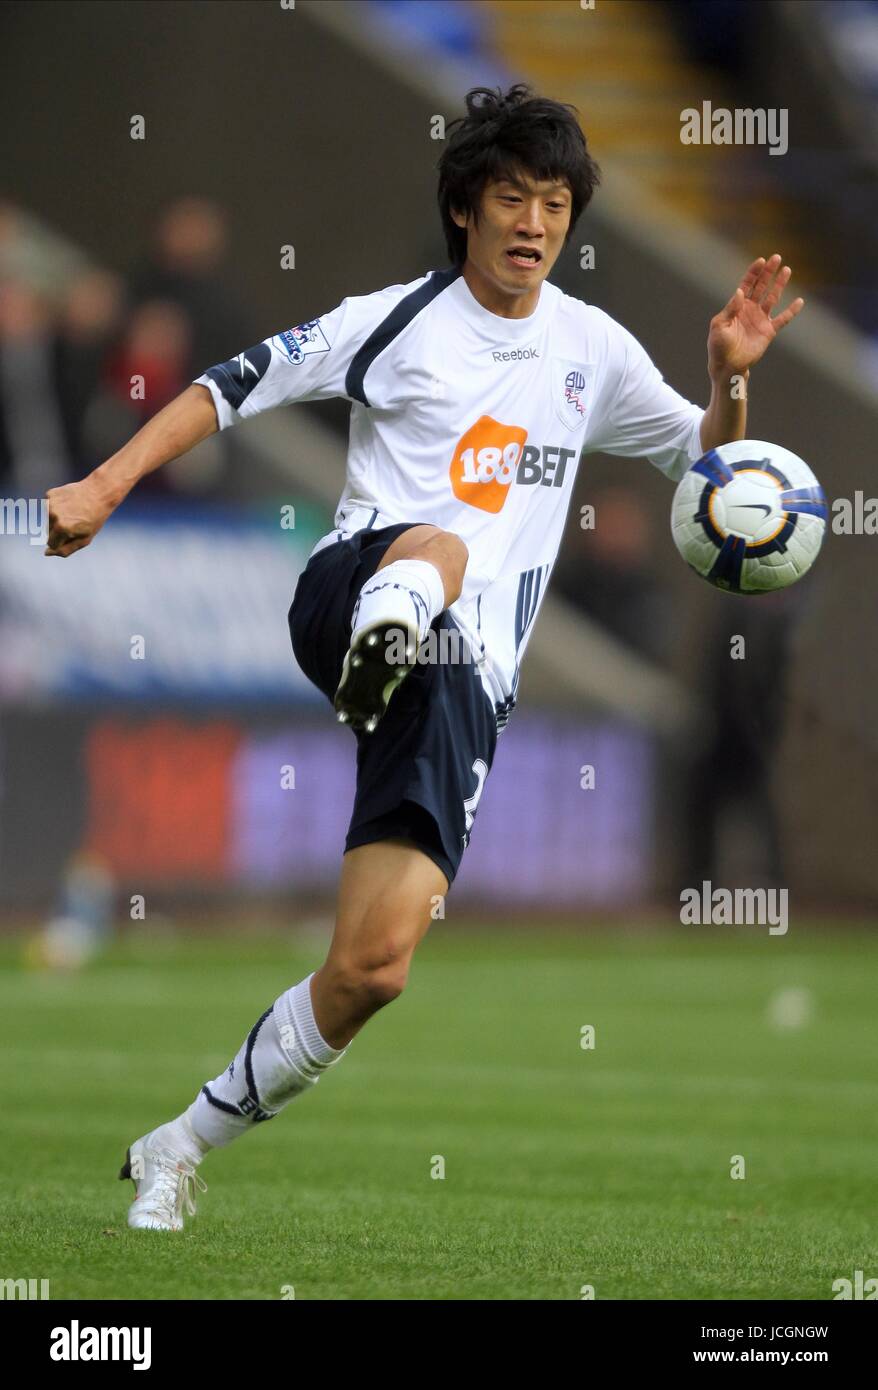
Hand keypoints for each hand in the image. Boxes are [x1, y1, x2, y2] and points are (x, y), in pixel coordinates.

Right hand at [44, 473, 116, 556]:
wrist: (99, 492)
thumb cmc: (94, 518)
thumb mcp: (85, 539)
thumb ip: (65, 549)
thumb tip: (46, 553)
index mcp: (61, 528)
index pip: (51, 543)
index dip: (63, 541)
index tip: (73, 534)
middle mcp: (52, 515)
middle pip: (48, 531)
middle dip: (59, 530)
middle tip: (75, 521)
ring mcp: (50, 503)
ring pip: (47, 519)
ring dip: (57, 518)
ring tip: (73, 512)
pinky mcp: (49, 494)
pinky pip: (48, 507)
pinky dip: (57, 507)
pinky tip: (69, 503)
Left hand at [708, 253, 803, 380]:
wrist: (727, 365)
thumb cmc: (718, 346)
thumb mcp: (719, 325)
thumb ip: (730, 308)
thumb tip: (740, 291)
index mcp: (737, 305)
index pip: (747, 284)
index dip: (754, 272)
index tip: (761, 260)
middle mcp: (750, 309)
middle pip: (761, 286)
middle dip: (768, 272)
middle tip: (776, 257)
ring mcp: (761, 319)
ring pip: (773, 297)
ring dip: (780, 284)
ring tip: (787, 270)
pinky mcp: (769, 331)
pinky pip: (783, 319)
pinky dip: (791, 311)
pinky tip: (800, 301)